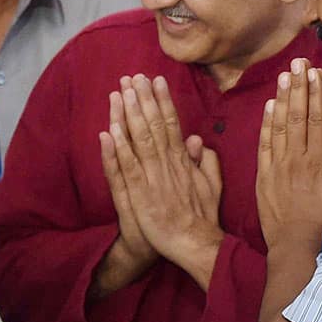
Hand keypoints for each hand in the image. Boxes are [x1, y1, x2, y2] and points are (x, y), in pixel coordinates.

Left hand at [102, 75, 222, 279]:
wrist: (195, 245)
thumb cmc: (202, 218)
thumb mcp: (213, 186)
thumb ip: (207, 162)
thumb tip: (199, 139)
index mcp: (184, 160)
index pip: (171, 123)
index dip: (162, 100)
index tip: (155, 79)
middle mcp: (168, 164)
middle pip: (153, 125)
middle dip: (142, 99)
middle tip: (132, 76)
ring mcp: (153, 179)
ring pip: (139, 140)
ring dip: (128, 115)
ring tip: (120, 93)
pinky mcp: (140, 195)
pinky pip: (127, 168)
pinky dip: (118, 149)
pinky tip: (108, 131)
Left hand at [256, 58, 321, 249]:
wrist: (297, 252)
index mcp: (320, 163)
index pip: (319, 119)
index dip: (318, 94)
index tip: (317, 72)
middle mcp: (298, 160)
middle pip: (299, 115)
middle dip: (300, 86)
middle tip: (300, 62)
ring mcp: (278, 168)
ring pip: (281, 125)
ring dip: (283, 98)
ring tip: (285, 74)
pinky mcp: (264, 178)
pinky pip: (264, 144)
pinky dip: (266, 124)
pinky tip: (269, 105)